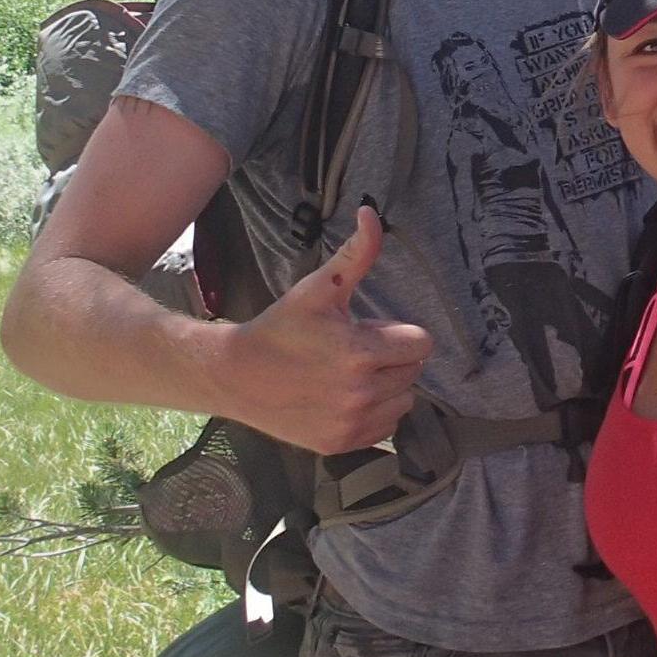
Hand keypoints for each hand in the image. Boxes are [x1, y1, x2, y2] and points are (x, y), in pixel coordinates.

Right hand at [219, 204, 433, 453]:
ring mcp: (351, 422)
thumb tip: (371, 212)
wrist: (235, 376)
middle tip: (354, 352)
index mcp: (360, 351)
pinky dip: (374, 414)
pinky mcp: (341, 444)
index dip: (399, 334)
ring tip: (350, 375)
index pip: (421, 343)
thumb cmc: (281, 327)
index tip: (371, 331)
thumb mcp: (319, 288)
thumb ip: (356, 254)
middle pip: (413, 371)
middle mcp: (361, 391)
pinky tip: (344, 398)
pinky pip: (385, 427)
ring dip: (388, 387)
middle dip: (392, 359)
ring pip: (404, 401)